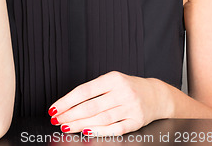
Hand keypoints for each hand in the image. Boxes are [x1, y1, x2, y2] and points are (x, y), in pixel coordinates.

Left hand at [48, 71, 165, 136]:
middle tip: (56, 119)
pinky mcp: (135, 122)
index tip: (55, 107)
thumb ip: (95, 90)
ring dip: (80, 124)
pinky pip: (114, 129)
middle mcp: (122, 92)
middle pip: (91, 106)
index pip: (85, 90)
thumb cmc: (129, 87)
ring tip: (66, 127)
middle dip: (70, 114)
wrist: (156, 95)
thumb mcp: (113, 80)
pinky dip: (99, 131)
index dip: (67, 100)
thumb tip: (70, 103)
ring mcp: (129, 108)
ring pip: (101, 118)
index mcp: (113, 78)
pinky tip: (87, 131)